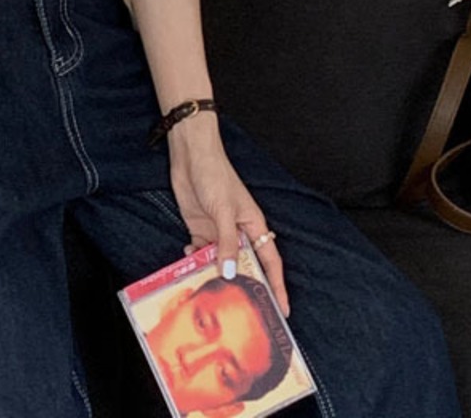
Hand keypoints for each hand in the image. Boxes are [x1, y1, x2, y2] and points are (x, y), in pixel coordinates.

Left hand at [168, 118, 290, 317]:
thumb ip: (227, 243)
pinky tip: (188, 261)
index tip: (282, 311)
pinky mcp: (200, 229)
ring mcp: (218, 232)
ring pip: (220, 262)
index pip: (270, 262)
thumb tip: (230, 273)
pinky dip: (195, 260)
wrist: (190, 156)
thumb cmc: (215, 176)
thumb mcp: (225, 211)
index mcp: (254, 226)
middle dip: (245, 287)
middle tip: (245, 314)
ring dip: (214, 275)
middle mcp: (238, 232)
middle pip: (245, 266)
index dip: (276, 286)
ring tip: (209, 293)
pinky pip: (200, 253)